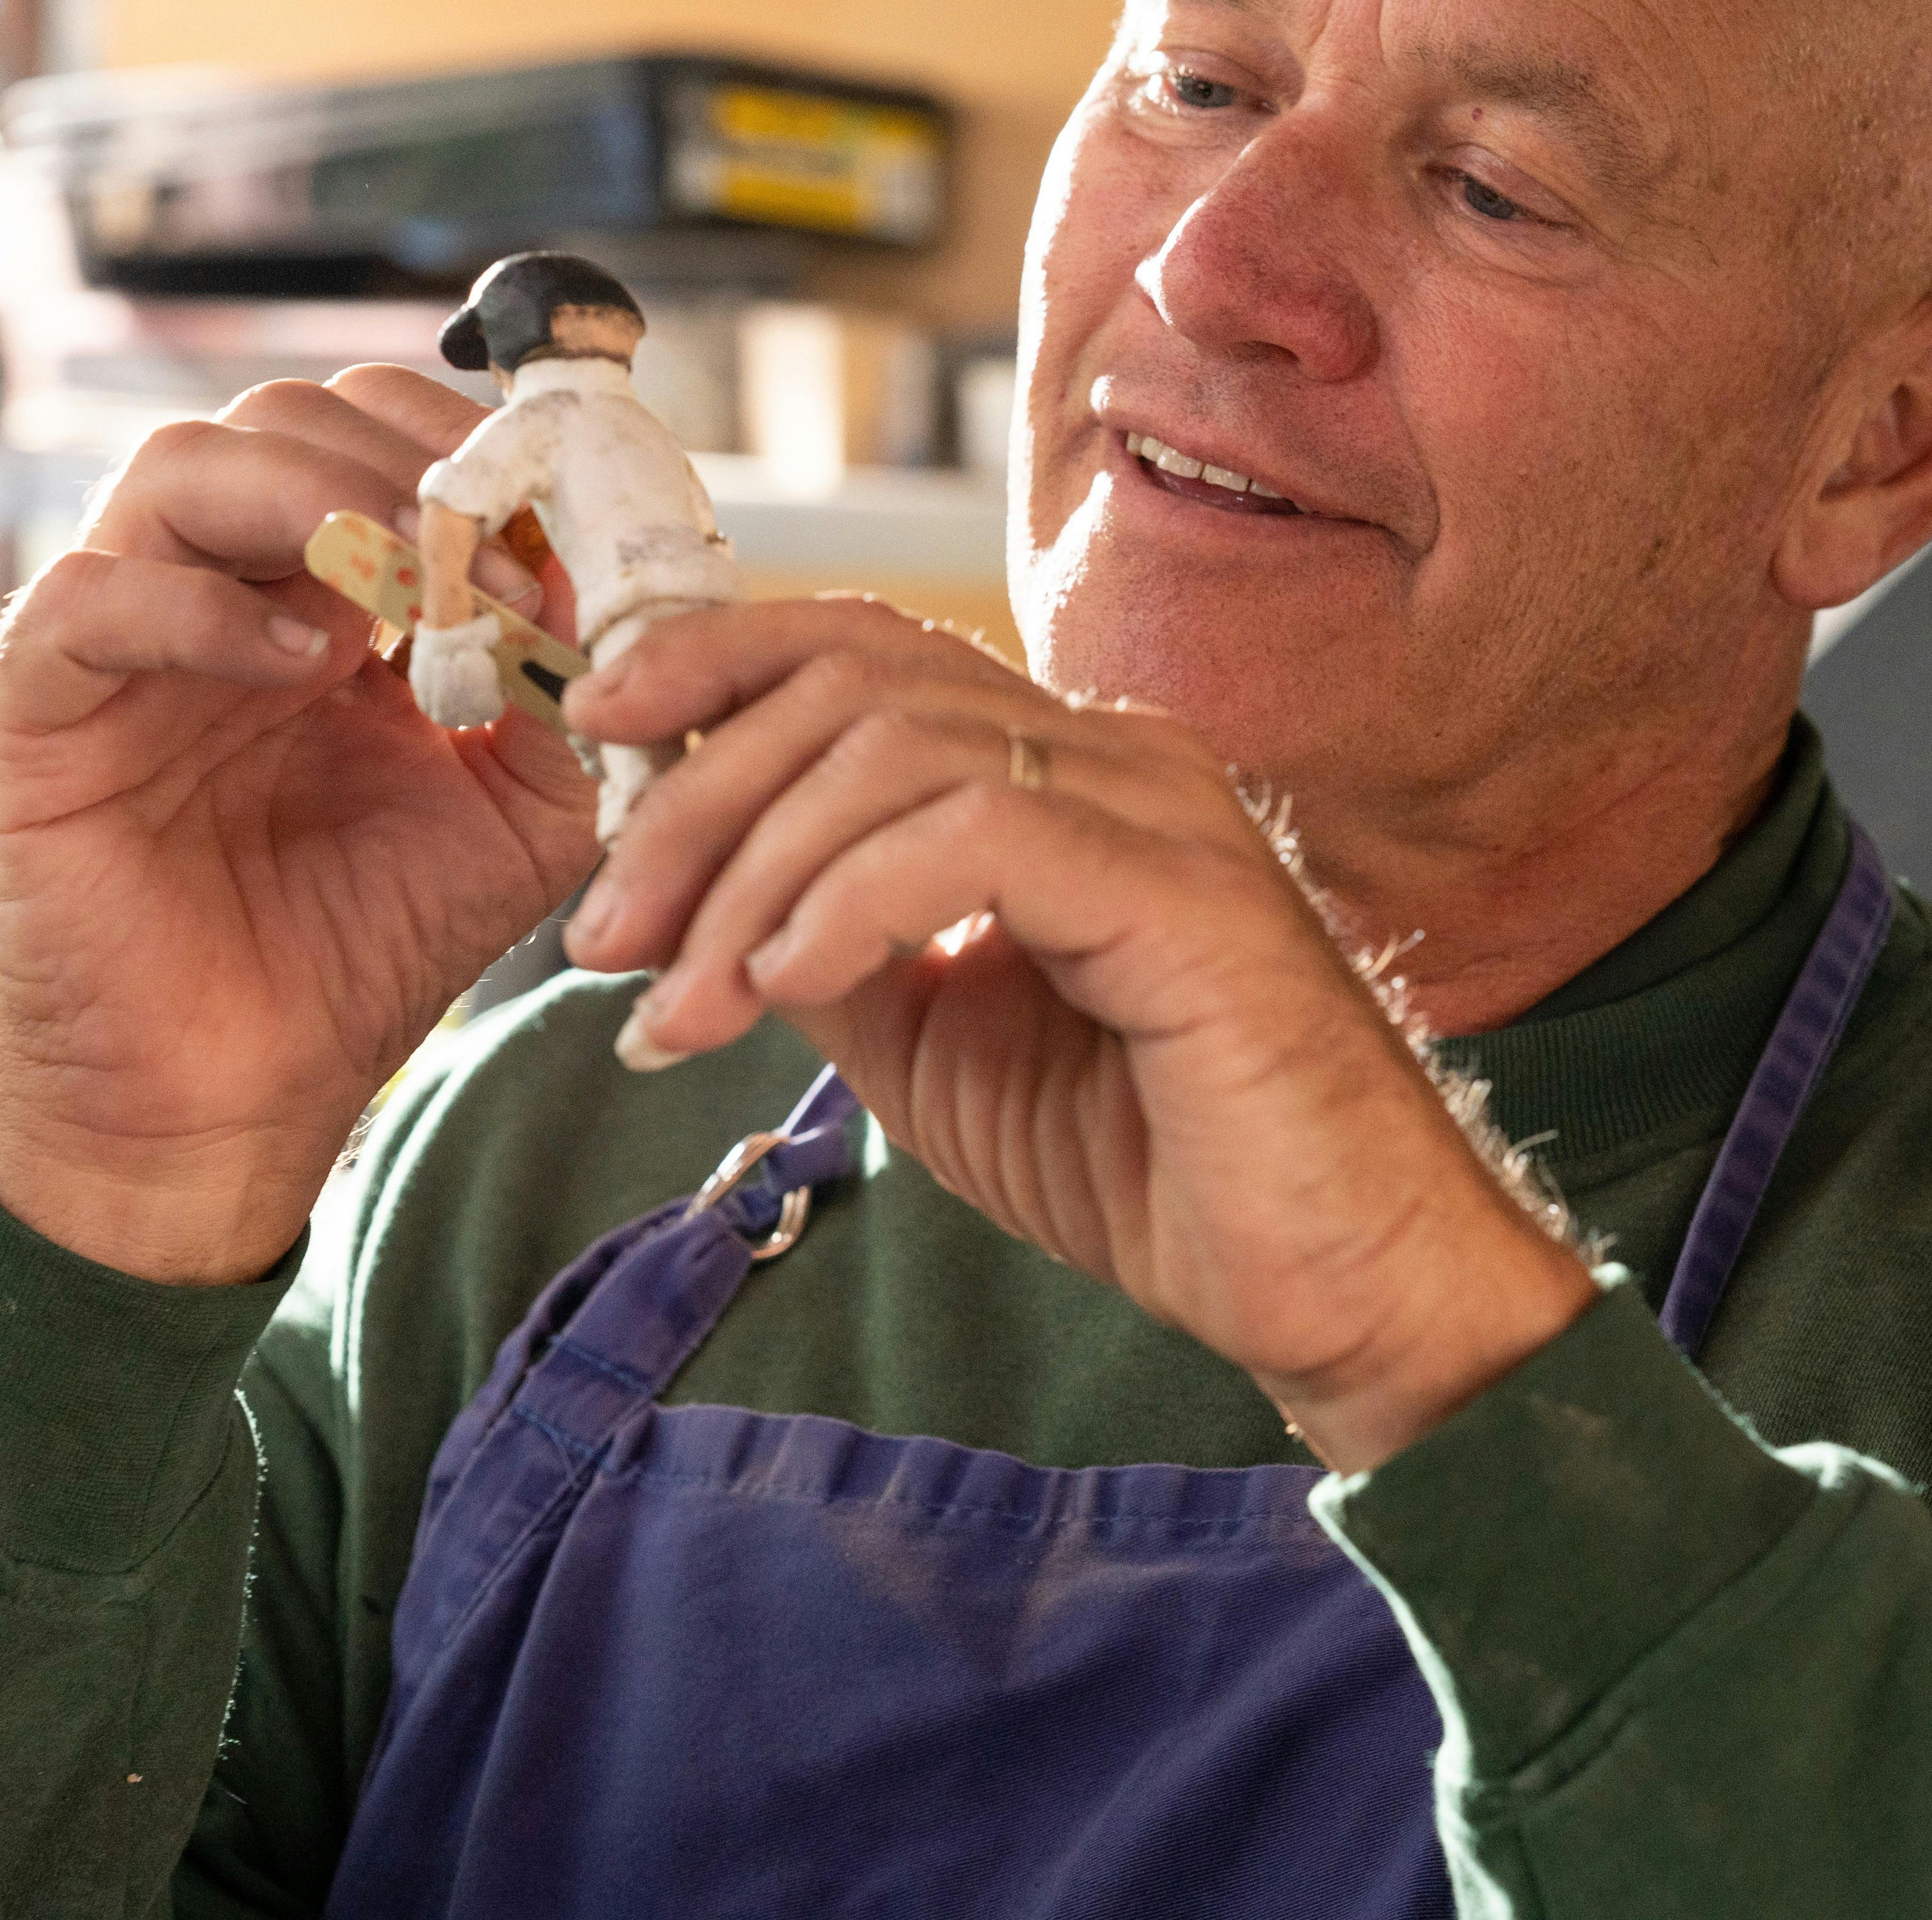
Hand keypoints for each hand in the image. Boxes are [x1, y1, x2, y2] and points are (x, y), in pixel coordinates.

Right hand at [0, 369, 598, 1285]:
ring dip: (319, 502)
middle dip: (407, 462)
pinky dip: (205, 611)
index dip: (473, 451)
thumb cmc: (359, 952)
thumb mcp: (520, 813)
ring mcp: (113, 641)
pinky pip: (93, 597)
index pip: (379, 436)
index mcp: (319, 598)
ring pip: (184, 468)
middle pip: (285, 419)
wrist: (236, 1102)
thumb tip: (611, 584)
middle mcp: (214, 592)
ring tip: (408, 591)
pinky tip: (306, 667)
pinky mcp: (31, 711)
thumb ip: (575, 698)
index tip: (561, 519)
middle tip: (492, 549)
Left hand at [565, 601, 1597, 1472]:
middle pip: (855, 682)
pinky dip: (853, 898)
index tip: (596, 736)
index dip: (715, 663)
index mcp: (1064, 773)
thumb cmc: (1155, 1167)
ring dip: (752, 871)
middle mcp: (1116, 756)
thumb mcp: (938, 1044)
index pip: (866, 651)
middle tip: (607, 933)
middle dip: (695, 794)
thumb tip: (705, 889)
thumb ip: (835, 948)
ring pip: (898, 748)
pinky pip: (980, 833)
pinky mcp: (1187, 891)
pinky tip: (790, 982)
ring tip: (683, 1000)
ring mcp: (1159, 810)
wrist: (1335, 1281)